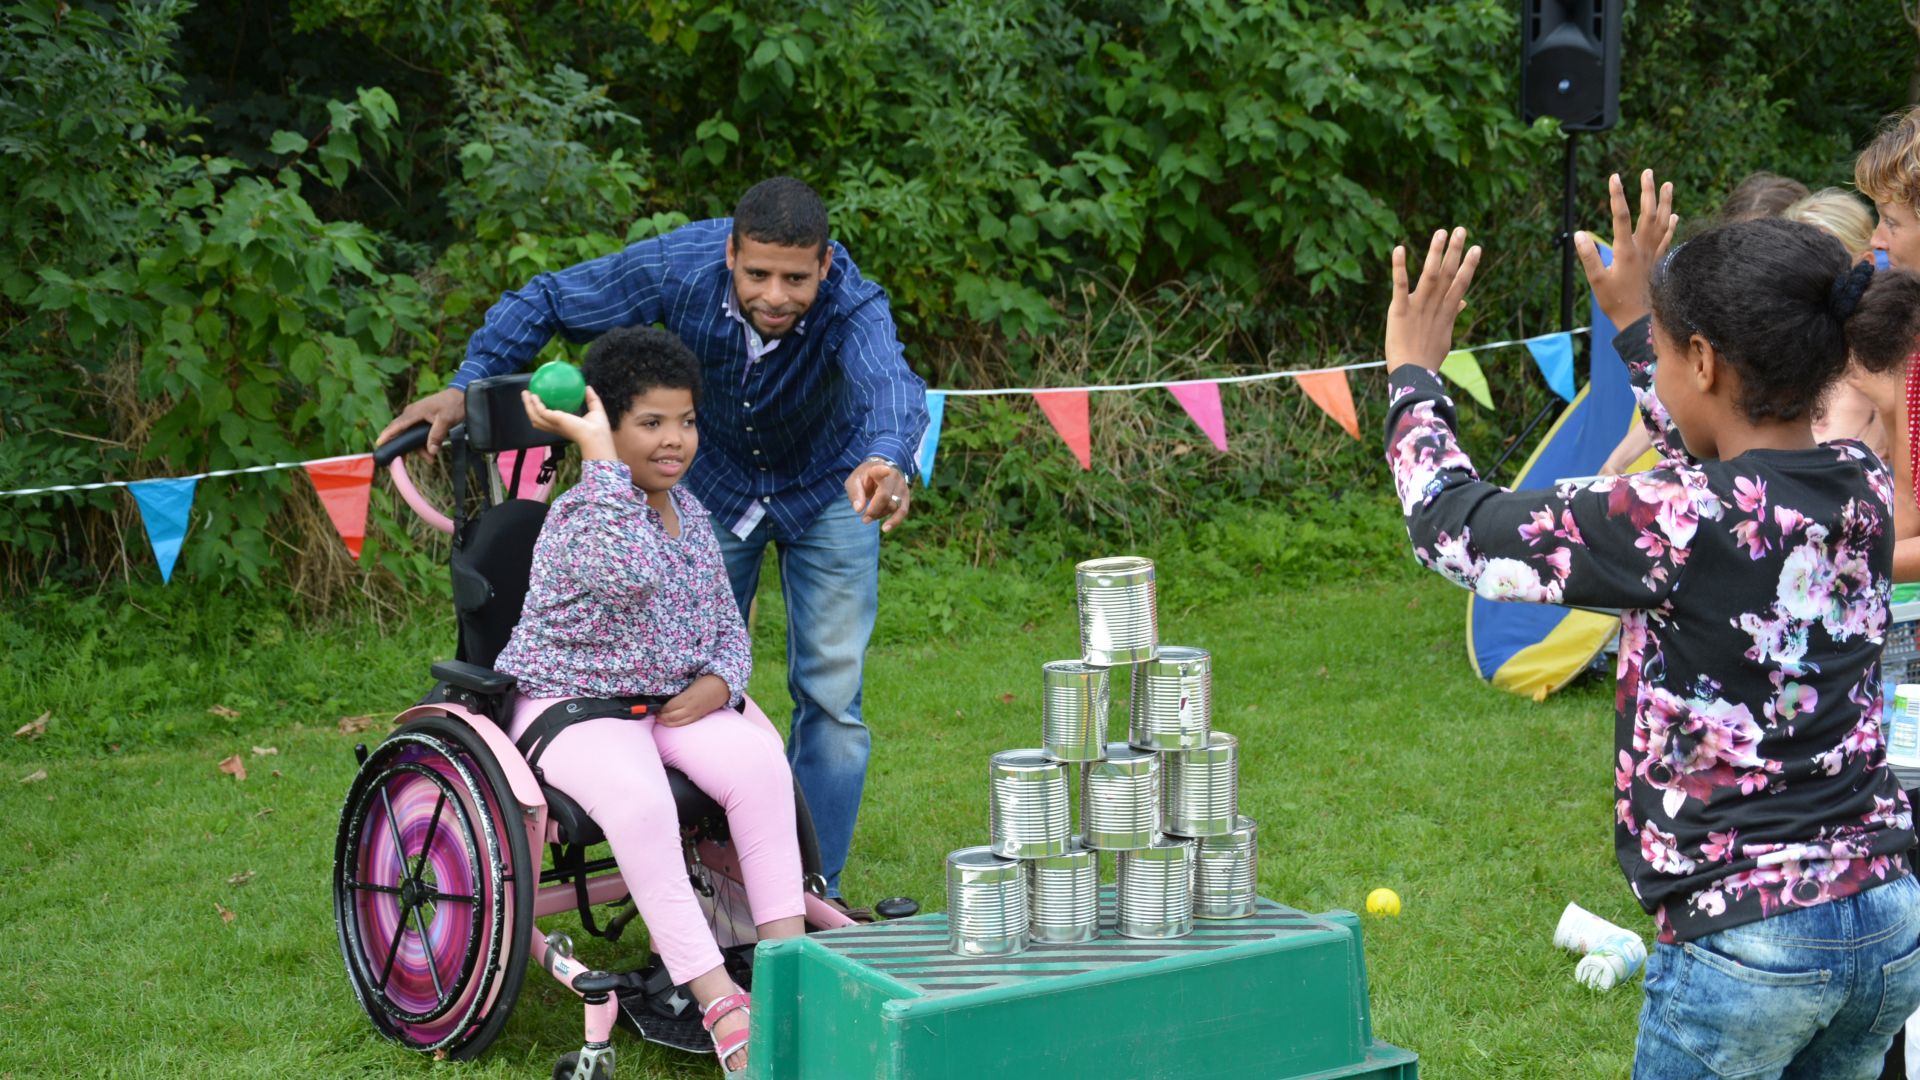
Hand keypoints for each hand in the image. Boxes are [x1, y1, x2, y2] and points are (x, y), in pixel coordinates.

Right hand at [376, 387, 464, 457]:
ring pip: (411, 437)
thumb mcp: (446, 420)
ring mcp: (416, 417)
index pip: (396, 426)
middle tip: (405, 462)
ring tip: (430, 459)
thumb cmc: (453, 405)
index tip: (379, 444)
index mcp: (414, 413)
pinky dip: (423, 444)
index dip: (387, 435)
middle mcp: (411, 414)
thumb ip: (437, 435)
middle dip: (405, 449)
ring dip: (419, 449)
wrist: (462, 395)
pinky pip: (417, 434)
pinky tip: (431, 452)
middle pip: (401, 434)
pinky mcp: (421, 420)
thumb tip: (431, 451)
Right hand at [522, 387, 615, 460]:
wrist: (596, 435)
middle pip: (537, 419)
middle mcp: (556, 427)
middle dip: (529, 408)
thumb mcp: (595, 409)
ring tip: (525, 394)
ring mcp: (553, 424)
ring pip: (534, 416)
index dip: (542, 411)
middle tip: (527, 395)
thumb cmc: (598, 428)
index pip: (549, 420)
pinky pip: (540, 411)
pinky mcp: (554, 420)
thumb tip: (587, 387)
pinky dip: (535, 404)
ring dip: (527, 405)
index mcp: (564, 426)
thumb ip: (591, 398)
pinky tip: (534, 395)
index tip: (539, 400)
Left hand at [655, 675, 731, 726]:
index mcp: (688, 697)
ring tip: (660, 720)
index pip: (670, 707)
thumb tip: (667, 693)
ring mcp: (696, 713)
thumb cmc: (708, 680)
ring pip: (678, 722)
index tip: (655, 706)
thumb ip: (681, 689)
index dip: (661, 708)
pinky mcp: (699, 716)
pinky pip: (686, 723)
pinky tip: (671, 723)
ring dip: (667, 723)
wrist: (724, 686)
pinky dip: (676, 724)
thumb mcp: (692, 683)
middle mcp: (691, 707)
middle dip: (662, 717)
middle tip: (654, 714)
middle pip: (672, 717)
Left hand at [845, 459, 909, 531]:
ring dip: (880, 514)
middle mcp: (893, 476)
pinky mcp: (906, 496)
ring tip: (870, 515)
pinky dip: (895, 521)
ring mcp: (901, 486)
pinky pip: (903, 511)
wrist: (880, 472)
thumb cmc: (864, 478)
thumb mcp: (854, 482)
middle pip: (885, 496)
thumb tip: (858, 510)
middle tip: (864, 519)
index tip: (886, 470)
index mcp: (877, 469)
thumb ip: (855, 494)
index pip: (880, 470)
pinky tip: (885, 528)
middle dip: (874, 510)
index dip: (883, 471)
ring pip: (893, 506)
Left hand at [1385, 227, 1480, 374]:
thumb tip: (1463, 302)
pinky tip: (1400, 248)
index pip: (1460, 284)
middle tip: (1461, 229)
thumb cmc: (1427, 358)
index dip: (1469, 266)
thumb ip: (1452, 315)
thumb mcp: (1444, 336)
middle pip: (1448, 274)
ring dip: (1435, 252)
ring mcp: (1418, 307)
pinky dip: (1400, 267)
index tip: (1476, 248)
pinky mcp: (1399, 310)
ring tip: (1441, 232)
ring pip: (1429, 275)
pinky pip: (1400, 285)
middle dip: (1455, 251)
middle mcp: (1435, 306)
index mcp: (1446, 312)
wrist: (1413, 375)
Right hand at [1573, 170, 1677, 327]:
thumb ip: (1588, 256)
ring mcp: (1654, 254)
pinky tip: (1674, 215)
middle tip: (1648, 172)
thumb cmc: (1616, 302)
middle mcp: (1643, 248)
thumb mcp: (1597, 281)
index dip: (1617, 195)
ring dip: (1665, 202)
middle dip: (1647, 191)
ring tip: (1668, 184)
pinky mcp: (1659, 262)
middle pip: (1648, 213)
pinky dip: (1672, 225)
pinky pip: (1668, 238)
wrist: (1640, 321)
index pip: (1620, 216)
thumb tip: (1579, 234)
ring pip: (1663, 222)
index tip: (1614, 176)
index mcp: (1626, 250)